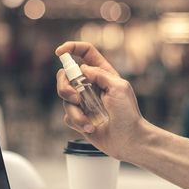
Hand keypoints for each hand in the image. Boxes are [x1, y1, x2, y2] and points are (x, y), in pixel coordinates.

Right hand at [55, 41, 145, 159]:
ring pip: (65, 98)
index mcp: (102, 73)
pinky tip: (91, 127)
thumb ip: (100, 74)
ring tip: (90, 121)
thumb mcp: (119, 87)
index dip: (71, 48)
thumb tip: (83, 69)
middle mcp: (90, 85)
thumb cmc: (128, 114)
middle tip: (76, 98)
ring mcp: (84, 102)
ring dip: (76, 111)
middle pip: (65, 75)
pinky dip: (78, 122)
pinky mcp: (79, 117)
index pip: (85, 53)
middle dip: (65, 86)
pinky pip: (68, 115)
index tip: (59, 53)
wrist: (129, 140)